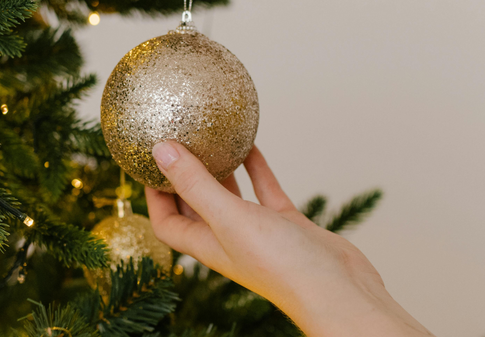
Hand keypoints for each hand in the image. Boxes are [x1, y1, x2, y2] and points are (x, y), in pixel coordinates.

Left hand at [146, 141, 432, 336]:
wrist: (337, 288)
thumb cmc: (281, 263)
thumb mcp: (229, 217)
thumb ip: (195, 184)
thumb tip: (161, 150)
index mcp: (206, 245)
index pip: (167, 222)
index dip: (153, 196)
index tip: (147, 164)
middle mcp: (228, 239)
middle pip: (195, 207)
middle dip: (182, 178)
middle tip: (176, 144)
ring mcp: (259, 232)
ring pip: (231, 196)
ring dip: (219, 169)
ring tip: (208, 139)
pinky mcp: (287, 224)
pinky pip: (265, 190)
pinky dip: (256, 168)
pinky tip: (250, 143)